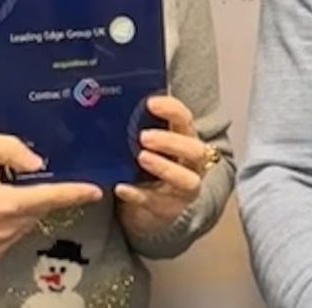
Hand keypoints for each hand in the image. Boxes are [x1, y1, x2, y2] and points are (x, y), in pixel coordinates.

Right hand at [0, 135, 102, 264]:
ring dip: (20, 209)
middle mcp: (2, 230)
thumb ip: (12, 151)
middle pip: (38, 209)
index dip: (74, 194)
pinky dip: (8, 223)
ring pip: (26, 223)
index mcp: (3, 204)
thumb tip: (39, 164)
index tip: (95, 191)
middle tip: (9, 181)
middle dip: (34, 193)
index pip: (48, 198)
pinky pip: (12, 235)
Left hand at [114, 95, 216, 238]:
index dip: (172, 110)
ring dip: (164, 167)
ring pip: (187, 179)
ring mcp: (183, 189)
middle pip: (194, 150)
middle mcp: (192, 164)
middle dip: (171, 142)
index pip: (186, 120)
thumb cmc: (152, 166)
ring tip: (142, 158)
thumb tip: (117, 102)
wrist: (158, 206)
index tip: (150, 103)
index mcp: (187, 140)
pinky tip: (121, 188)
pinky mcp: (168, 209)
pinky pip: (155, 203)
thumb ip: (144, 127)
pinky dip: (138, 195)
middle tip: (144, 136)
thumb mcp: (153, 146)